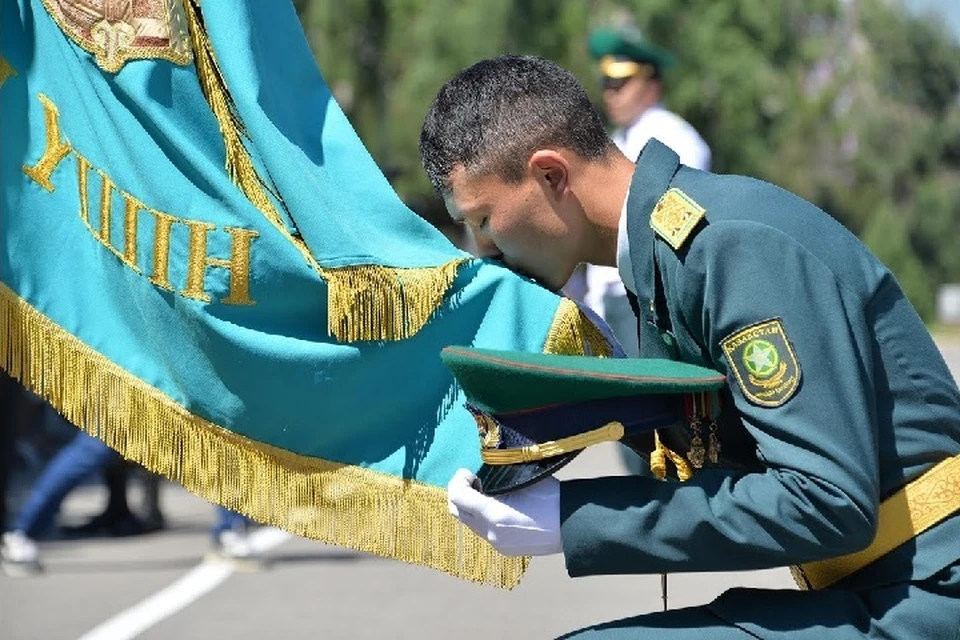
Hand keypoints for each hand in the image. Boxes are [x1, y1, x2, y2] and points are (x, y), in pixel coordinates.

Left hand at [446, 468, 561, 556]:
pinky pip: (484, 531)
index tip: (470, 472)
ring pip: (470, 523)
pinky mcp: (504, 550)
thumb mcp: (521, 481)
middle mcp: (490, 532)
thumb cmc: (550, 497)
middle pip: (457, 512)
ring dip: (471, 506)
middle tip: (475, 481)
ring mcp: (497, 544)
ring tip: (488, 494)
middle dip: (460, 494)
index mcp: (493, 513)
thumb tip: (482, 476)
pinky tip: (499, 508)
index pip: (457, 496)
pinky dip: (482, 518)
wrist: (572, 525)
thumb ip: (496, 480)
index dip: (458, 480)